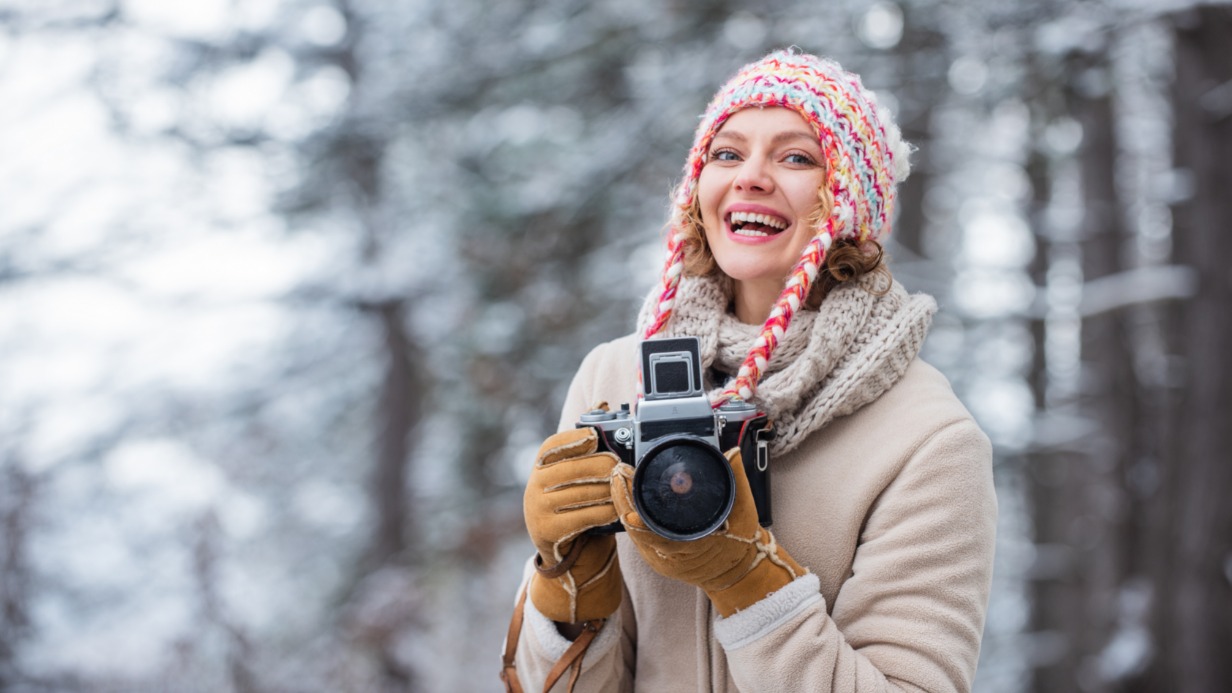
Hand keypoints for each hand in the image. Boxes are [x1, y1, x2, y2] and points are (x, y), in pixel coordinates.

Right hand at [524, 427, 621, 622]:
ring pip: (583, 493)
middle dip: (603, 466)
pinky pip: (585, 516)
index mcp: (540, 466)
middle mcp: (534, 485)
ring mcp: (538, 508)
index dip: (573, 438)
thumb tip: (601, 405)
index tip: (594, 436)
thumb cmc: (574, 502)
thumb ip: (586, 442)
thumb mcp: (575, 472)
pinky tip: (618, 509)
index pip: (553, 445)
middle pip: (574, 468)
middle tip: (623, 466)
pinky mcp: (548, 530)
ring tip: (626, 486)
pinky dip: (606, 511)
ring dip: (610, 490)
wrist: (563, 549)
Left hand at [611, 447, 804, 616]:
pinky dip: (630, 513)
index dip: (638, 517)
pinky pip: (637, 534)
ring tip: (620, 477)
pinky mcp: (655, 555)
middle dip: (624, 499)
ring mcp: (659, 558)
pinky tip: (626, 495)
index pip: (653, 534)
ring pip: (632, 530)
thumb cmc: (740, 543)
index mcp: (689, 548)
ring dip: (624, 503)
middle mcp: (669, 556)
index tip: (628, 496)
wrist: (738, 571)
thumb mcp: (743, 510)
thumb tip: (731, 452)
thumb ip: (737, 479)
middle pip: (636, 528)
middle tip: (620, 472)